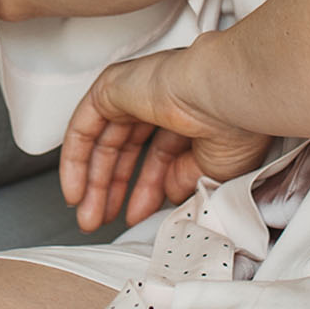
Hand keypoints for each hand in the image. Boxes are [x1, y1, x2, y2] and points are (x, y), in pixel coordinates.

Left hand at [60, 48, 272, 232]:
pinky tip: (75, 192)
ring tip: (88, 216)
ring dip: (94, 183)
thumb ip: (185, 182)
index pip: (159, 155)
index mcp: (190, 113)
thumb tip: (168, 193)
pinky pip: (83, 128)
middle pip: (127, 150)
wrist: (222, 96)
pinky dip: (75, 161)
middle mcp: (162, 100)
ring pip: (104, 142)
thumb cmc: (234, 123)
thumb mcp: (213, 170)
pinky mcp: (112, 87)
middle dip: (114, 190)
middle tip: (102, 221)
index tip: (138, 217)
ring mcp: (136, 91)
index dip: (146, 191)